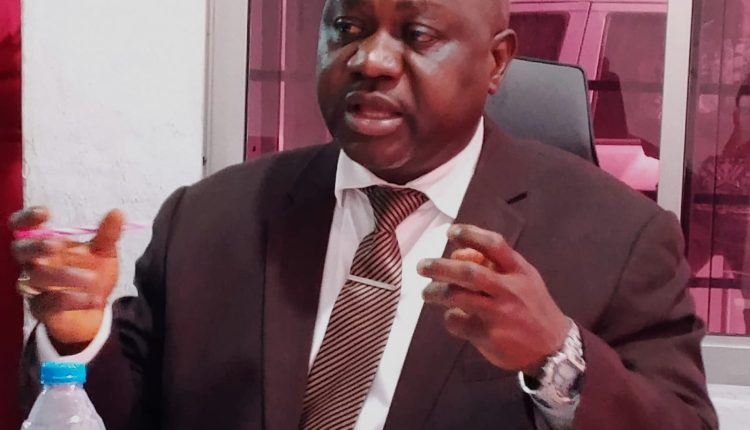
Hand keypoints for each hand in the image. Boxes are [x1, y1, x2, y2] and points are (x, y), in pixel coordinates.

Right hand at [9, 207, 123, 346]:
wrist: (95, 310)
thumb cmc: (92, 275)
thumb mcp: (103, 253)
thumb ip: (108, 235)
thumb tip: (118, 213)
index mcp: (46, 244)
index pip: (23, 226)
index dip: (27, 218)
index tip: (45, 213)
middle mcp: (34, 263)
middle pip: (20, 250)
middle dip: (36, 246)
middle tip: (56, 245)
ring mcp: (35, 287)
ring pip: (36, 277)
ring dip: (62, 275)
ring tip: (90, 278)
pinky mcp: (40, 309)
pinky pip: (48, 303)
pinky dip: (71, 300)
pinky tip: (93, 299)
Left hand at [419, 224, 569, 374]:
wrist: (554, 348)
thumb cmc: (532, 307)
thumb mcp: (523, 279)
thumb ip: (494, 264)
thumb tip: (456, 254)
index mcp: (519, 271)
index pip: (494, 245)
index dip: (470, 235)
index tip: (450, 231)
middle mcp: (510, 290)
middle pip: (469, 273)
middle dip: (440, 267)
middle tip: (422, 265)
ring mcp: (499, 314)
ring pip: (458, 297)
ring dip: (436, 292)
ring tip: (426, 293)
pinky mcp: (489, 336)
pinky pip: (458, 322)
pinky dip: (450, 318)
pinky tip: (452, 318)